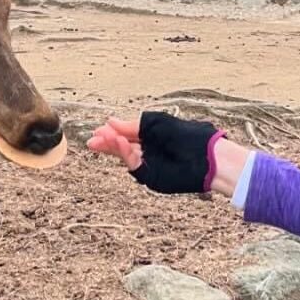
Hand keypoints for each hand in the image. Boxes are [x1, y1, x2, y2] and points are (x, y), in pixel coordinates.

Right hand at [88, 113, 250, 196]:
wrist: (206, 156)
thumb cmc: (186, 135)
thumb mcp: (155, 123)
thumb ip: (132, 125)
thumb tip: (110, 121)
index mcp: (151, 136)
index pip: (126, 135)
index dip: (112, 133)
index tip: (98, 130)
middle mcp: (149, 151)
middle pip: (122, 148)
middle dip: (107, 143)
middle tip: (92, 141)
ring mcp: (150, 165)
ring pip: (126, 158)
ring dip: (113, 148)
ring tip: (101, 140)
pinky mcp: (152, 178)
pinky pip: (135, 167)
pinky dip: (126, 155)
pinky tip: (120, 144)